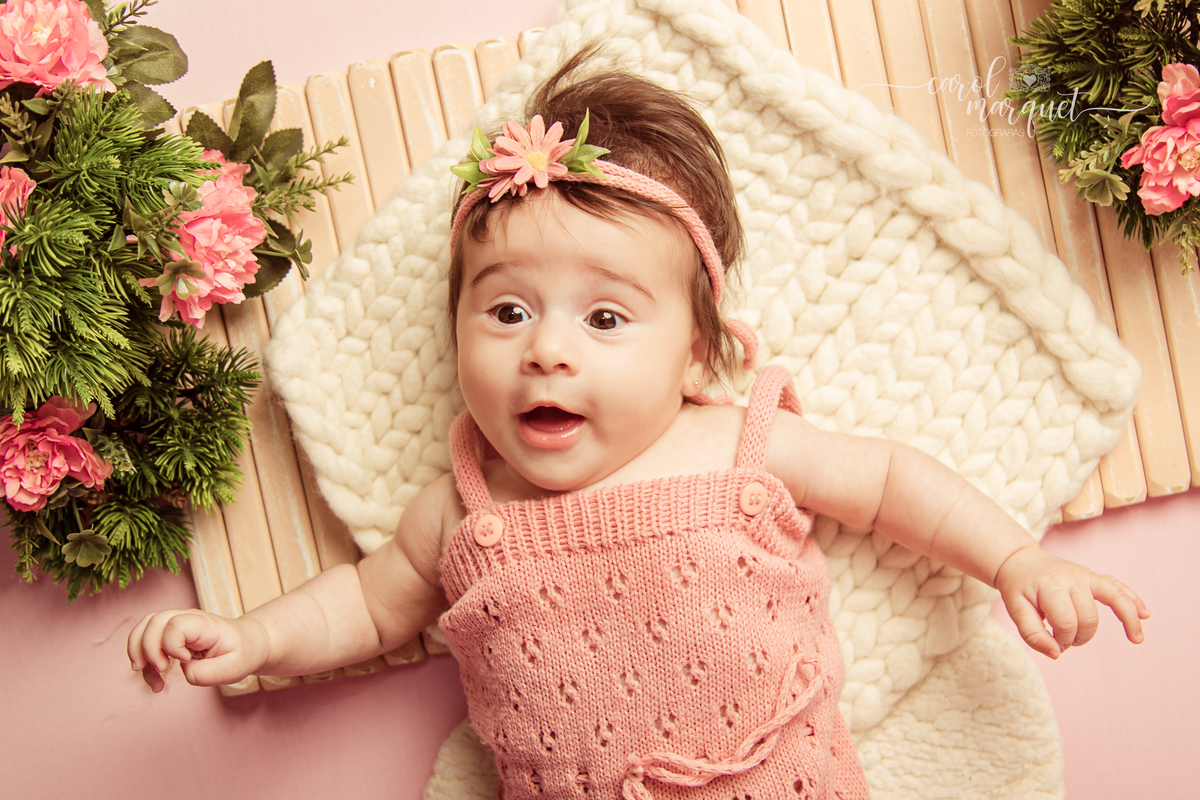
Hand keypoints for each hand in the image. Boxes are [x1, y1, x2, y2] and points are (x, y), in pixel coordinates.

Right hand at [127, 609, 269, 691]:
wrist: (247, 645)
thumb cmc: (241, 654)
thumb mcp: (232, 669)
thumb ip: (204, 673)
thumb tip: (182, 670)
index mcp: (204, 624)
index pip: (175, 624)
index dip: (171, 645)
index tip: (185, 660)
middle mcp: (187, 619)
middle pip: (152, 621)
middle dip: (147, 649)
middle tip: (161, 670)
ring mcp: (176, 624)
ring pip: (143, 628)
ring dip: (138, 654)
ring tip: (153, 678)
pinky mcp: (169, 634)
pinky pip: (145, 641)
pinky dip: (144, 662)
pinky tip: (155, 681)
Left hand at [995, 544, 1149, 658]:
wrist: (1020, 561)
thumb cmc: (1019, 588)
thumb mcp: (1015, 610)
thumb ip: (1032, 634)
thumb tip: (1056, 654)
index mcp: (1051, 586)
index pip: (1066, 622)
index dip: (1060, 640)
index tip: (1051, 642)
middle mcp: (1073, 579)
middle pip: (1089, 618)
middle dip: (1079, 637)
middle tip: (1064, 639)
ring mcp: (1086, 576)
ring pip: (1114, 598)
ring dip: (1127, 620)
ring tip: (1137, 639)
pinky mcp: (1093, 577)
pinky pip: (1118, 587)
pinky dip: (1133, 600)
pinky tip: (1145, 614)